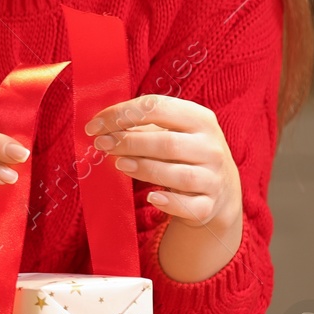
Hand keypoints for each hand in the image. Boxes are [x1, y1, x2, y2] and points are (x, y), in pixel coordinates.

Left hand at [87, 95, 241, 231]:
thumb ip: (141, 127)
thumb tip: (101, 127)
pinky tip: (152, 197)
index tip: (94, 126)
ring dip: (145, 168)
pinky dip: (170, 202)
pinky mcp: (209, 205)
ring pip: (179, 174)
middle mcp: (211, 147)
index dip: (122, 114)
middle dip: (129, 142)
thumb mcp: (171, 132)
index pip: (158, 108)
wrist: (219, 190)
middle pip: (167, 143)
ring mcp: (213, 178)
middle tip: (102, 145)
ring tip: (119, 164)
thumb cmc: (183, 153)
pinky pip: (190, 206)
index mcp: (200, 119)